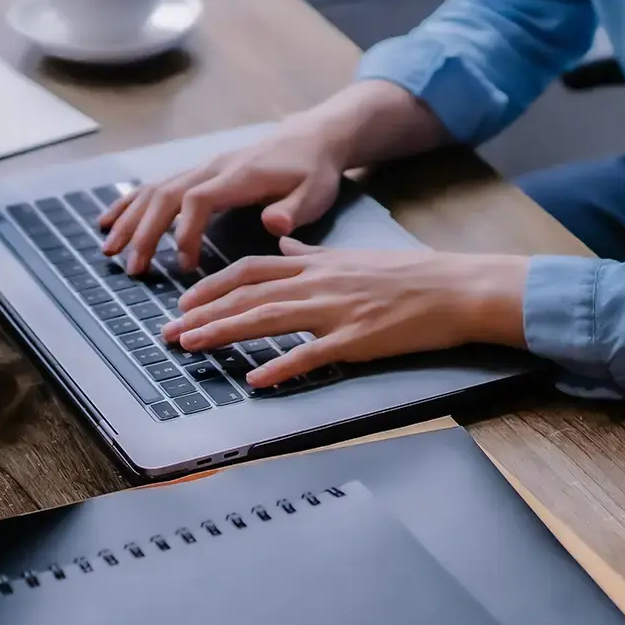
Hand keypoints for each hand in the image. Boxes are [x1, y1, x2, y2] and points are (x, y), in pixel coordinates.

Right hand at [99, 115, 345, 275]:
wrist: (311, 137)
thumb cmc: (313, 170)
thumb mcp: (315, 192)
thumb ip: (294, 211)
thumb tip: (273, 225)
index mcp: (238, 176)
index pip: (198, 199)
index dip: (184, 231)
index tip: (183, 264)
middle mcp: (213, 169)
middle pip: (166, 195)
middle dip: (144, 232)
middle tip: (133, 268)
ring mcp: (202, 169)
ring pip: (155, 190)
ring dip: (130, 220)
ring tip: (109, 250)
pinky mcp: (199, 173)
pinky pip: (157, 187)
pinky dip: (130, 205)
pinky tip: (110, 223)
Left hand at [162, 239, 529, 387]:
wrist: (455, 288)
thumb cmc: (408, 275)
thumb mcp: (352, 256)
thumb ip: (312, 252)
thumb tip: (284, 244)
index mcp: (316, 263)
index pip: (250, 270)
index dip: (212, 285)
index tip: (185, 300)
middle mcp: (318, 282)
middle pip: (248, 295)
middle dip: (202, 312)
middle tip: (169, 332)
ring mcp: (336, 310)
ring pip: (268, 318)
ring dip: (224, 332)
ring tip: (192, 346)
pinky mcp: (357, 339)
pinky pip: (312, 355)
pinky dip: (281, 367)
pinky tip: (256, 380)